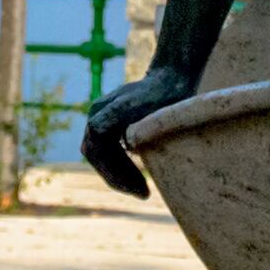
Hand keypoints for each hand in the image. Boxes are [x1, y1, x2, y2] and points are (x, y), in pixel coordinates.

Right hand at [81, 67, 194, 197]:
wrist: (173, 76)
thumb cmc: (165, 95)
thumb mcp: (146, 111)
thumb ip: (121, 120)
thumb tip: (96, 134)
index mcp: (100, 115)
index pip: (98, 154)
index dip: (116, 176)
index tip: (142, 191)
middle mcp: (96, 114)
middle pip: (97, 157)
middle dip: (117, 178)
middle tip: (143, 194)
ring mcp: (103, 116)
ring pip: (101, 154)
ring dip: (118, 173)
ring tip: (142, 189)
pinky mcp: (112, 119)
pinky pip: (108, 148)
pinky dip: (120, 164)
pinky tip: (138, 173)